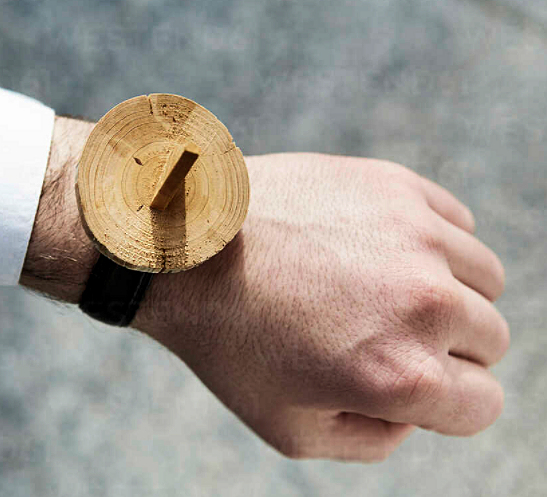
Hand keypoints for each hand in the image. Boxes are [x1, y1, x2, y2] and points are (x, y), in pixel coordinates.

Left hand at [133, 152, 508, 461]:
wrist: (190, 250)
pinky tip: (387, 247)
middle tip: (389, 333)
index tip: (413, 382)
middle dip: (450, 348)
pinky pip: (457, 222)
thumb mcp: (293, 430)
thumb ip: (375, 437)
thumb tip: (417, 409)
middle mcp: (425, 303)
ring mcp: (415, 234)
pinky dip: (436, 242)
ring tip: (390, 288)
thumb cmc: (231, 341)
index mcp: (404, 375)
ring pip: (484, 278)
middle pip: (491, 338)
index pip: (481, 403)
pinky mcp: (396, 186)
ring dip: (451, 291)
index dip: (449, 402)